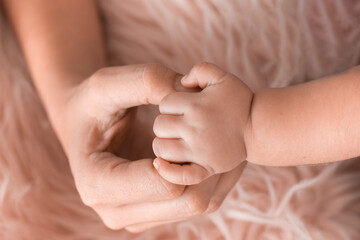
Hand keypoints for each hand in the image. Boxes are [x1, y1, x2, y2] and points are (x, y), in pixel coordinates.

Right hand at [49, 63, 246, 231]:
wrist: (84, 128)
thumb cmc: (91, 106)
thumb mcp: (107, 85)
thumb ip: (145, 82)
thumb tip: (189, 90)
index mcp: (97, 185)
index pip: (163, 183)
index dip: (186, 150)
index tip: (189, 118)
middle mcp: (115, 211)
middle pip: (188, 201)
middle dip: (209, 164)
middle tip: (218, 129)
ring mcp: (137, 216)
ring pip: (197, 204)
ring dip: (216, 173)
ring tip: (218, 138)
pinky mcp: (153, 212)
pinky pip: (196, 202)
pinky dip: (211, 179)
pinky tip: (210, 152)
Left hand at [152, 62, 252, 184]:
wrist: (259, 128)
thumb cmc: (239, 101)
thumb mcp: (222, 77)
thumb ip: (200, 69)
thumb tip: (181, 82)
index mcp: (196, 105)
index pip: (165, 104)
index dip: (170, 106)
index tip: (182, 109)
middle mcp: (195, 127)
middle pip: (159, 126)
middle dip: (166, 124)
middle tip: (179, 126)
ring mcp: (200, 150)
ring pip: (161, 148)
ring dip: (163, 144)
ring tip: (174, 141)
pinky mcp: (207, 168)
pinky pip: (180, 175)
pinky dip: (167, 172)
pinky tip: (160, 164)